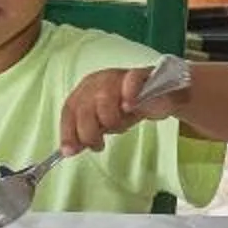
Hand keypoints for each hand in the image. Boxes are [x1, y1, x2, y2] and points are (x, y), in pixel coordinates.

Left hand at [58, 64, 181, 157]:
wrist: (160, 96)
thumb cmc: (127, 108)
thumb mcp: (104, 124)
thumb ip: (86, 134)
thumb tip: (70, 150)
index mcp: (85, 89)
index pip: (70, 109)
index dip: (68, 131)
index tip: (70, 151)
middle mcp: (98, 80)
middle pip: (84, 106)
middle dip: (88, 132)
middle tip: (98, 145)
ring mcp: (118, 77)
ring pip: (104, 96)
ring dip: (109, 119)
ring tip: (119, 127)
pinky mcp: (140, 76)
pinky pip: (131, 81)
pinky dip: (128, 94)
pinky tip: (128, 107)